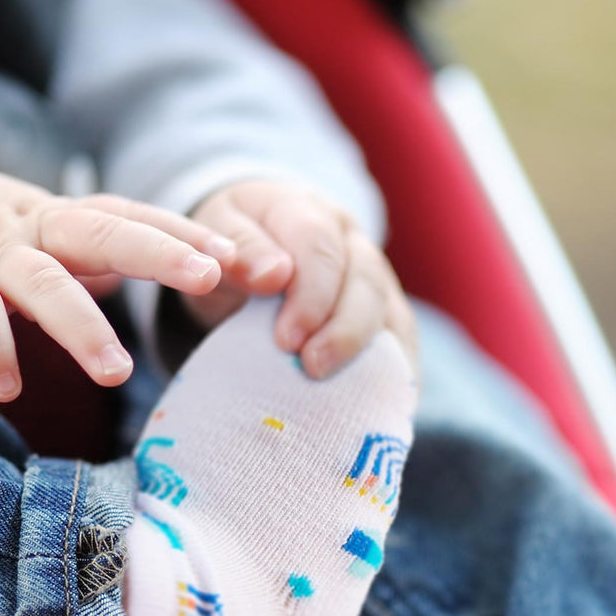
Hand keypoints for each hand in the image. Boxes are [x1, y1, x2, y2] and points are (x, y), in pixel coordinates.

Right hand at [0, 119, 237, 400]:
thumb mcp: (40, 235)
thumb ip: (92, 257)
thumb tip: (146, 278)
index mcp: (66, 220)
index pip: (137, 218)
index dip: (190, 234)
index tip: (248, 260)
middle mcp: (34, 229)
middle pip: (104, 231)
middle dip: (161, 252)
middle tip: (210, 277)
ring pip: (41, 281)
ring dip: (81, 326)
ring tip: (117, 374)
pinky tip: (9, 387)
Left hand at [184, 177, 416, 378]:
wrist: (252, 253)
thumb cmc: (231, 248)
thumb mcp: (215, 237)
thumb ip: (236, 249)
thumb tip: (272, 274)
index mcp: (306, 212)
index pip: (320, 246)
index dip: (310, 294)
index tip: (286, 339)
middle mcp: (350, 241)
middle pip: (365, 280)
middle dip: (343, 328)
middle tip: (312, 366)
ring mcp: (375, 277)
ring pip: (390, 312)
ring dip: (366, 354)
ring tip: (337, 388)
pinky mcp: (386, 314)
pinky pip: (401, 343)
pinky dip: (391, 374)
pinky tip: (371, 403)